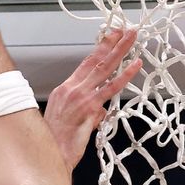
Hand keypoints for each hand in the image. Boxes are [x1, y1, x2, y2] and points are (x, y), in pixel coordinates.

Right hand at [44, 28, 140, 170]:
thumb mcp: (69, 120)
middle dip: (111, 43)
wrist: (50, 154)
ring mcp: (81, 96)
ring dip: (120, 51)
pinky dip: (124, 75)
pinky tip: (135, 65)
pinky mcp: (90, 107)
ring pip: (104, 68)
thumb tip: (101, 109)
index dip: (99, 49)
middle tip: (124, 30)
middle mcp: (71, 89)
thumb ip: (88, 111)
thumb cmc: (56, 141)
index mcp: (64, 90)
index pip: (85, 64)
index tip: (109, 37)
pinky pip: (111, 88)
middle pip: (95, 60)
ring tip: (131, 39)